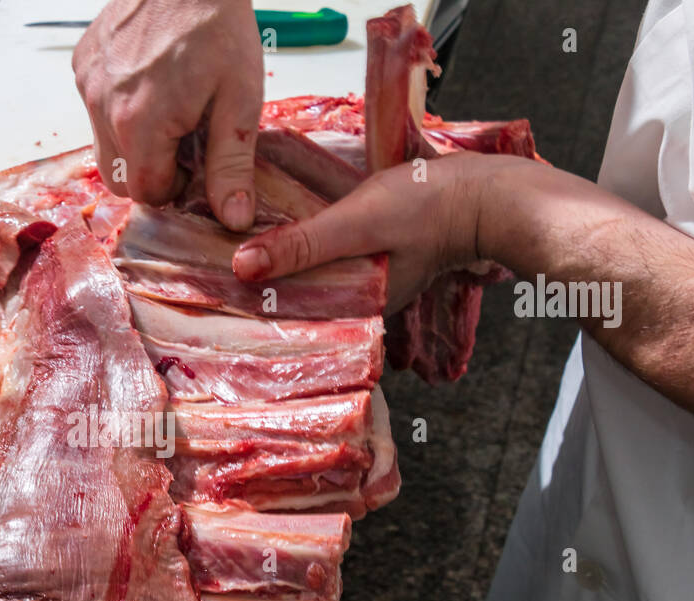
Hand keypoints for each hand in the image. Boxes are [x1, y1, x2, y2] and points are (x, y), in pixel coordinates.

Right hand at [72, 0, 263, 229]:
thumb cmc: (218, 27)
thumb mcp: (239, 100)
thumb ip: (231, 165)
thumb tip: (233, 221)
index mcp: (140, 124)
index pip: (146, 193)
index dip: (174, 186)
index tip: (195, 160)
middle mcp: (102, 107)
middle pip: (118, 180)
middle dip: (150, 172)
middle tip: (183, 139)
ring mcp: (88, 84)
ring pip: (104, 147)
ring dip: (134, 143)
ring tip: (169, 107)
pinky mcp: (82, 64)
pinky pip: (95, 110)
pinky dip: (119, 111)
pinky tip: (150, 82)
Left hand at [232, 152, 524, 310]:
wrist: (487, 193)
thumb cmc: (429, 207)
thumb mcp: (356, 223)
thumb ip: (303, 244)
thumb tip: (243, 266)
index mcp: (351, 306)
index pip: (287, 314)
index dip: (250, 301)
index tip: (208, 286)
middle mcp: (357, 299)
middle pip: (295, 295)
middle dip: (258, 283)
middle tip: (206, 263)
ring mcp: (366, 277)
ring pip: (310, 274)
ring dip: (279, 261)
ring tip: (230, 244)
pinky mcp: (373, 253)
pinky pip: (327, 254)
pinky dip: (304, 245)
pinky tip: (279, 228)